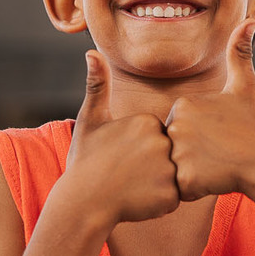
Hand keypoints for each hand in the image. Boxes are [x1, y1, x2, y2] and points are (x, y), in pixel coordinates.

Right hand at [65, 52, 179, 226]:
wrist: (80, 204)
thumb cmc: (85, 162)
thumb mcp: (90, 121)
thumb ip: (97, 87)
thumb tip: (92, 52)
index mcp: (147, 121)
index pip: (157, 137)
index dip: (140, 151)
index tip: (121, 158)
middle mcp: (161, 141)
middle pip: (168, 156)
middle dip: (151, 169)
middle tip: (126, 176)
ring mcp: (167, 169)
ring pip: (173, 177)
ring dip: (156, 186)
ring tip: (131, 189)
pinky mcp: (170, 195)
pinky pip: (174, 199)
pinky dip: (159, 204)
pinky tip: (137, 202)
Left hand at [165, 21, 254, 201]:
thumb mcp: (246, 87)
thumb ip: (240, 54)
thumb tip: (249, 21)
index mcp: (183, 103)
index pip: (180, 127)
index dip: (199, 136)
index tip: (220, 136)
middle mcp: (176, 125)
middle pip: (175, 148)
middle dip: (194, 155)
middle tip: (220, 153)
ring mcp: (180, 152)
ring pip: (177, 168)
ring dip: (194, 172)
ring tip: (218, 167)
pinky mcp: (187, 179)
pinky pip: (182, 188)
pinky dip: (196, 189)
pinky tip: (216, 180)